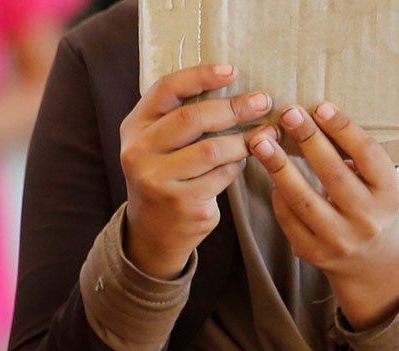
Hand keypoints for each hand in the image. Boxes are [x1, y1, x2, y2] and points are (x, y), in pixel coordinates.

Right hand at [120, 64, 265, 279]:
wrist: (152, 231)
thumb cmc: (165, 174)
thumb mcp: (158, 142)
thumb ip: (178, 113)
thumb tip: (233, 81)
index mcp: (134, 129)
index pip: (165, 90)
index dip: (201, 76)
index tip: (232, 71)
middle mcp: (137, 154)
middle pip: (192, 118)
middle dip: (235, 108)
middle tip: (263, 102)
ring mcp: (156, 181)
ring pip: (213, 149)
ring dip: (245, 140)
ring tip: (264, 134)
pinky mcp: (180, 202)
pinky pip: (222, 174)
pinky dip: (237, 166)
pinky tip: (241, 163)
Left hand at [249, 102, 398, 329]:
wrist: (372, 261)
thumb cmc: (372, 208)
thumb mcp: (379, 183)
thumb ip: (358, 161)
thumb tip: (319, 126)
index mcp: (389, 192)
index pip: (366, 153)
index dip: (343, 128)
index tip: (320, 106)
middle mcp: (367, 216)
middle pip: (332, 173)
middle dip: (308, 140)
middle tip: (287, 114)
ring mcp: (339, 238)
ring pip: (304, 199)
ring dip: (279, 168)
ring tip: (263, 143)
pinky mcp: (314, 252)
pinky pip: (289, 220)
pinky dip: (278, 197)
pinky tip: (271, 178)